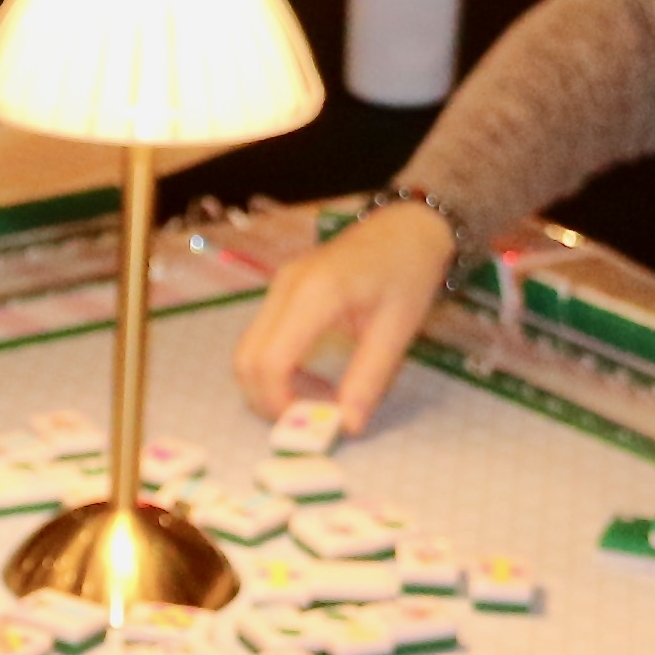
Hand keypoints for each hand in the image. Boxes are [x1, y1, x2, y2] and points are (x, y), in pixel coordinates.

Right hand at [231, 198, 453, 433]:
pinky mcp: (281, 292)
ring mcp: (278, 287)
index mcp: (316, 293)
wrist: (407, 227)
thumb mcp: (398, 330)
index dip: (278, 403)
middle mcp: (286, 287)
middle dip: (267, 401)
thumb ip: (369, 379)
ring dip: (270, 387)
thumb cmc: (408, 272)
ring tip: (317, 399)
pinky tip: (312, 378)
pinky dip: (276, 369)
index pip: (270, 361)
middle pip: (246, 360)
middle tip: (308, 420)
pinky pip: (261, 340)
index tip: (309, 425)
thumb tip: (348, 427)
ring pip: (248, 352)